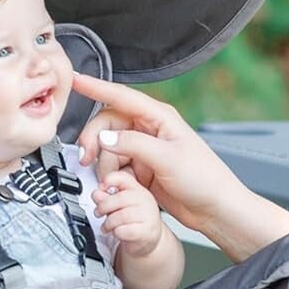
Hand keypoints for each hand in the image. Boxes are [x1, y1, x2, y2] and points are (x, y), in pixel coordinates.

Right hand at [71, 73, 241, 237]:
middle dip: (94, 140)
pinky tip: (120, 185)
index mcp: (159, 117)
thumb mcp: (167, 158)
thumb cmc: (204, 179)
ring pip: (108, 148)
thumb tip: (104, 137)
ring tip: (112, 180)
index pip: (121, 96)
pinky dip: (112, 176)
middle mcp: (149, 129)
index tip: (75, 80)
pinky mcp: (141, 168)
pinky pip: (115, 166)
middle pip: (107, 124)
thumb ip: (133, 144)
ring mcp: (144, 149)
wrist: (213, 209)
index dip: (96, 87)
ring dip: (104, 163)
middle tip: (87, 157)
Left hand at [91, 167, 164, 254]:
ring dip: (108, 223)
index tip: (101, 187)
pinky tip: (117, 233)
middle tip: (98, 213)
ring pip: (120, 216)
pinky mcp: (146, 231)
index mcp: (137, 190)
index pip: (124, 178)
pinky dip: (116, 233)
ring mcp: (148, 215)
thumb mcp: (119, 207)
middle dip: (103, 207)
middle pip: (119, 199)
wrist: (149, 239)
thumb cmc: (134, 221)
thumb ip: (107, 199)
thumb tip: (96, 194)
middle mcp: (145, 200)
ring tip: (106, 227)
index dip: (109, 180)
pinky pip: (123, 230)